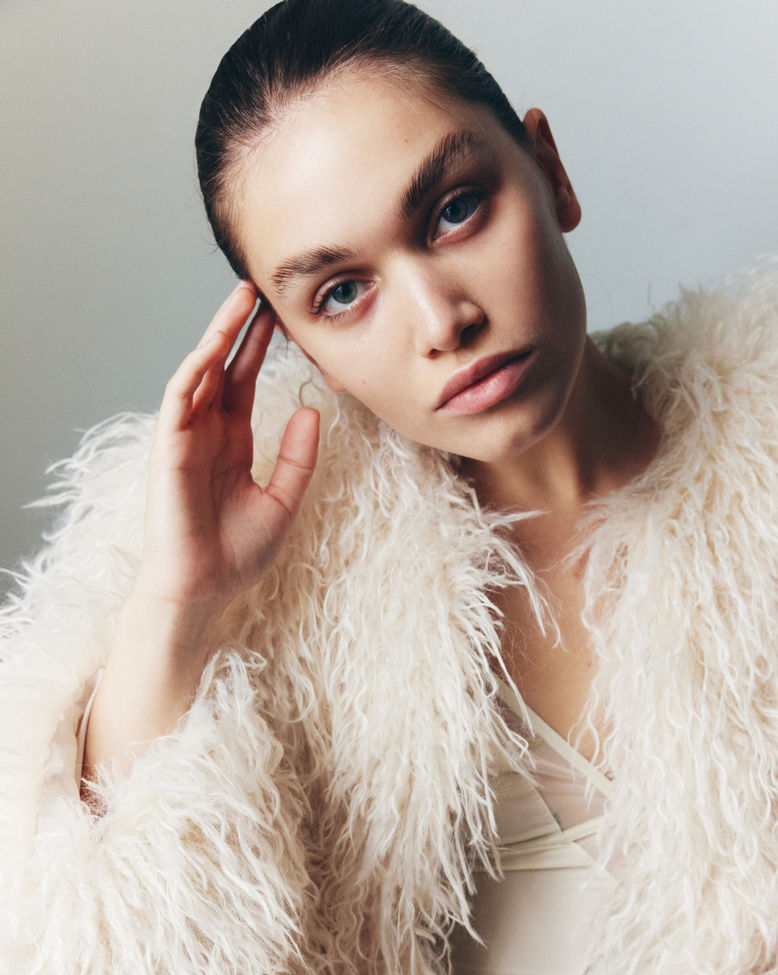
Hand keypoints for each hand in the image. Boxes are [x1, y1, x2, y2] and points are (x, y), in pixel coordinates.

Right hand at [135, 280, 318, 621]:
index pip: (245, 382)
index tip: (281, 315)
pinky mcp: (168, 449)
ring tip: (240, 299)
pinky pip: (178, 400)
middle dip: (240, 327)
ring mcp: (185, 438)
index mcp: (232, 443)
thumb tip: (314, 411)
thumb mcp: (283, 502)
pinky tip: (214, 347)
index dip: (261, 348)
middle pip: (222, 367)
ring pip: (199, 372)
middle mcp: (206, 434)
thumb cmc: (235, 554)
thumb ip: (299, 458)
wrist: (204, 589)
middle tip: (260, 287)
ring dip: (217, 334)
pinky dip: (195, 371)